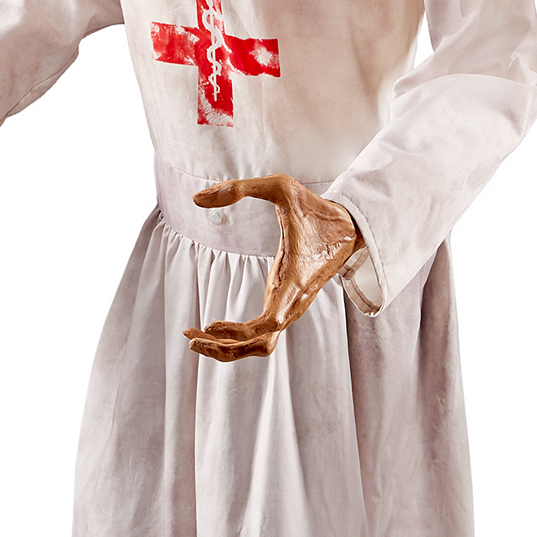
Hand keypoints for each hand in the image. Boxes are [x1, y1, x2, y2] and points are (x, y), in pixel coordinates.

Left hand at [182, 175, 363, 361]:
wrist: (348, 228)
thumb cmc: (315, 208)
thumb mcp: (280, 187)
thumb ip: (238, 188)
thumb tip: (196, 199)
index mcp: (295, 281)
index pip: (269, 324)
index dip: (238, 331)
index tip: (209, 325)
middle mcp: (293, 302)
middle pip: (260, 346)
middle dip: (223, 349)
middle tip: (189, 338)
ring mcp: (289, 307)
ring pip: (260, 345)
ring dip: (227, 348)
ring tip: (192, 337)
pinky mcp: (284, 305)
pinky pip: (261, 334)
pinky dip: (236, 337)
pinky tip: (211, 327)